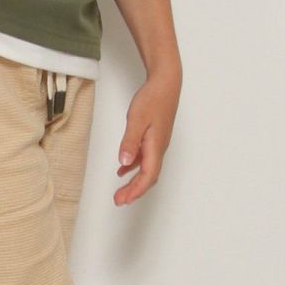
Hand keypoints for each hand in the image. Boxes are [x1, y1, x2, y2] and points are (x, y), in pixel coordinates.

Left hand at [114, 72, 178, 205]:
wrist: (166, 83)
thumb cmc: (153, 99)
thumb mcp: (137, 119)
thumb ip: (130, 141)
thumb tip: (124, 162)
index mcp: (156, 146)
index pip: (148, 176)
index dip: (136, 190)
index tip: (124, 200)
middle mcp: (159, 148)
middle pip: (148, 176)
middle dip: (134, 191)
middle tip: (119, 201)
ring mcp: (157, 144)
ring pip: (146, 169)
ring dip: (134, 182)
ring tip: (121, 192)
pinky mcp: (154, 138)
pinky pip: (144, 158)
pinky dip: (134, 167)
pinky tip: (123, 169)